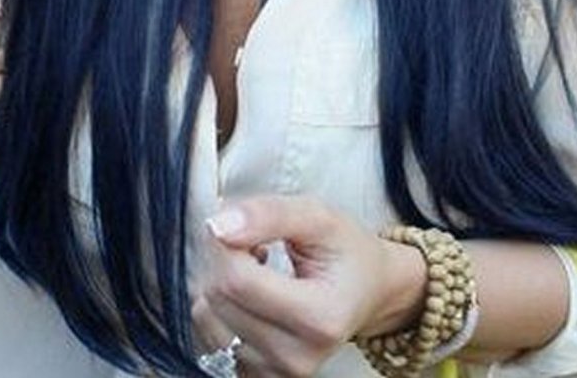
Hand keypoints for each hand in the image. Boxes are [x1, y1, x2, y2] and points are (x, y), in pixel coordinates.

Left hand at [193, 194, 425, 377]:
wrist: (369, 290)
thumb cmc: (347, 252)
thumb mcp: (319, 216)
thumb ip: (271, 214)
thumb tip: (218, 226)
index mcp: (320, 319)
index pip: (238, 279)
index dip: (229, 241)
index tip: (245, 225)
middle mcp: (297, 357)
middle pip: (220, 298)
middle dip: (224, 258)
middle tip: (255, 243)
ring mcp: (277, 373)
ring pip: (207, 318)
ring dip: (219, 282)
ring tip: (256, 269)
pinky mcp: (260, 377)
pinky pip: (210, 338)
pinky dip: (220, 308)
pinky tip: (250, 295)